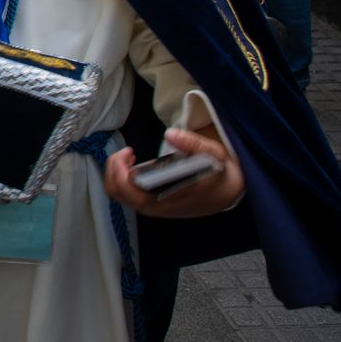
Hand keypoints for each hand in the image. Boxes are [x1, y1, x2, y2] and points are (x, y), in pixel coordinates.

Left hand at [103, 125, 244, 217]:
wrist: (227, 193)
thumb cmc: (219, 174)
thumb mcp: (215, 154)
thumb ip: (194, 143)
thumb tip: (170, 134)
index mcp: (172, 198)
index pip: (135, 195)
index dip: (122, 174)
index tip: (129, 153)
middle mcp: (158, 207)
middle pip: (119, 194)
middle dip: (114, 169)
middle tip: (128, 152)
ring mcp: (152, 207)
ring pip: (119, 195)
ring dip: (116, 173)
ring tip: (130, 156)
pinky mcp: (151, 204)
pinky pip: (126, 195)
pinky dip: (121, 178)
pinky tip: (133, 165)